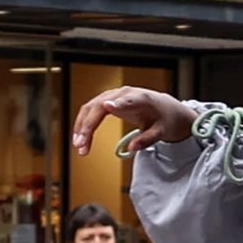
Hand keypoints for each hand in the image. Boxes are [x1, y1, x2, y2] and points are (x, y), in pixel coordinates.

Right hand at [72, 86, 194, 156]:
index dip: (117, 104)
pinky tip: (80, 138)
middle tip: (82, 146)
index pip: (126, 100)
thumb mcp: (161, 132)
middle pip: (100, 106)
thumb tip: (132, 148)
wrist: (163, 108)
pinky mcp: (106, 100)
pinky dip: (83, 124)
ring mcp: (113, 95)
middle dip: (88, 126)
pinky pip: (90, 110)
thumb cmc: (163, 118)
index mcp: (140, 98)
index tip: (107, 107)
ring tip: (79, 146)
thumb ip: (147, 139)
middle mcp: (123, 94)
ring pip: (90, 107)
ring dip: (81, 127)